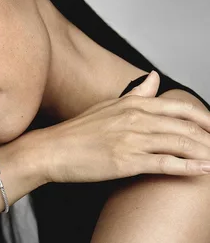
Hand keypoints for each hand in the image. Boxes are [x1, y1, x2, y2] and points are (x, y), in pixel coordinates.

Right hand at [31, 71, 209, 182]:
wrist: (53, 148)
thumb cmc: (78, 130)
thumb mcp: (108, 106)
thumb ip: (136, 94)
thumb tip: (154, 77)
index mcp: (132, 105)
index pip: (178, 108)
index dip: (203, 118)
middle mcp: (135, 118)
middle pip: (184, 126)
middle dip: (209, 137)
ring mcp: (131, 139)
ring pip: (180, 144)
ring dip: (205, 152)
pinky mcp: (126, 160)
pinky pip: (165, 163)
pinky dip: (189, 167)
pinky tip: (204, 170)